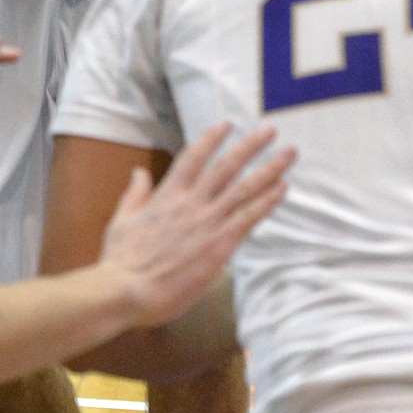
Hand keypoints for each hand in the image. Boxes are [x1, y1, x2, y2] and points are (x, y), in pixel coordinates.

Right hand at [100, 123, 294, 325]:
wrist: (129, 288)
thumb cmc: (122, 258)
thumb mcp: (123, 218)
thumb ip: (136, 193)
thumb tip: (139, 172)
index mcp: (167, 193)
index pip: (193, 157)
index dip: (211, 139)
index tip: (227, 124)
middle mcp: (192, 202)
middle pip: (227, 166)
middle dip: (250, 146)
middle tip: (271, 131)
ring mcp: (208, 222)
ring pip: (245, 188)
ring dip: (269, 169)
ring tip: (289, 155)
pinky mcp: (220, 244)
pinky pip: (249, 217)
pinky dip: (267, 201)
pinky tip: (282, 189)